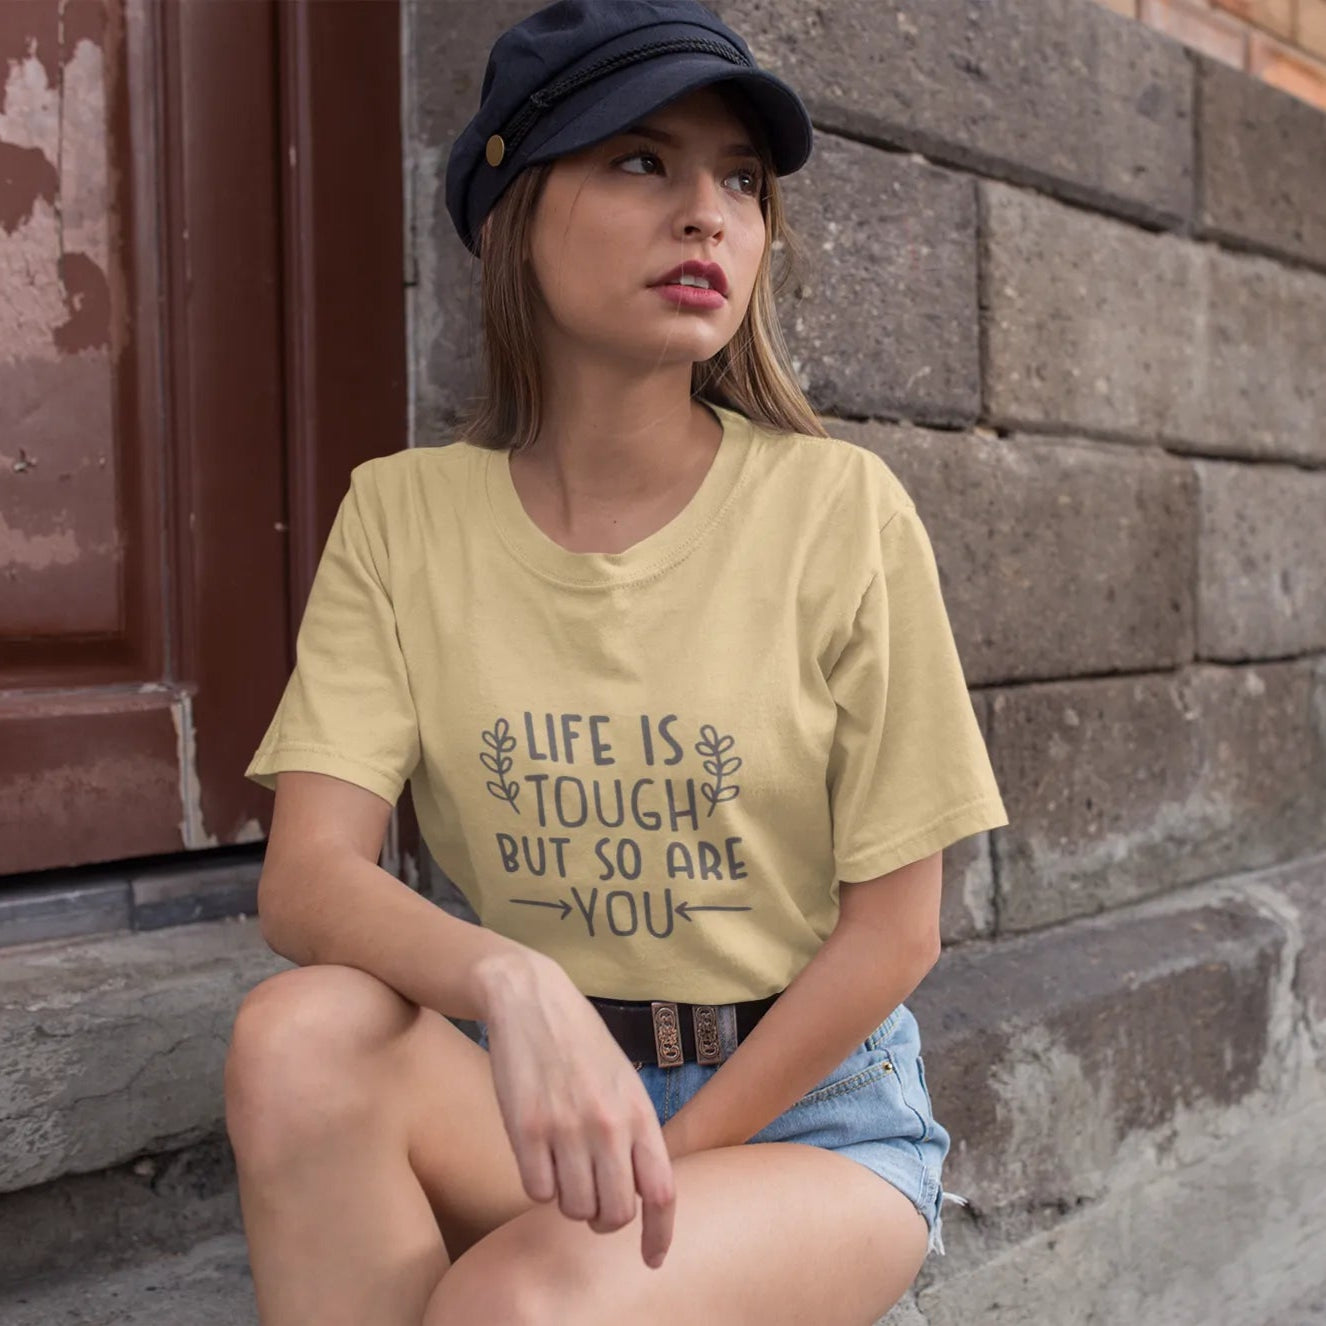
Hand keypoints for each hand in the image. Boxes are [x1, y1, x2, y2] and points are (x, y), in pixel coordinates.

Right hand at [476, 955, 676, 1268]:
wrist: (532, 1000)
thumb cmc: (581, 1043)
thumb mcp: (624, 1081)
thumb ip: (635, 1134)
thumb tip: (642, 1194)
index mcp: (638, 1111)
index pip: (661, 1192)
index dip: (660, 1235)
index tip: (652, 1259)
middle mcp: (607, 1124)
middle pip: (616, 1214)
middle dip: (604, 1220)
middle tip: (594, 1201)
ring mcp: (566, 1127)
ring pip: (574, 1208)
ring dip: (569, 1200)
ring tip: (564, 1164)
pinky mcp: (525, 1128)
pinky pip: (536, 1192)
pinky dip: (538, 1184)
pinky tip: (538, 1153)